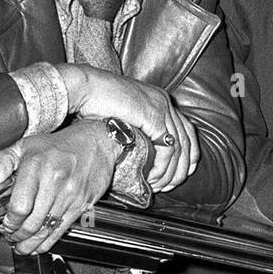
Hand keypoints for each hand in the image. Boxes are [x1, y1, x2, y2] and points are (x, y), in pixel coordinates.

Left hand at [0, 124, 117, 254]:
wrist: (97, 143)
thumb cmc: (60, 145)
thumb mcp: (26, 144)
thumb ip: (3, 159)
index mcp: (37, 167)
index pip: (20, 206)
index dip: (9, 221)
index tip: (4, 224)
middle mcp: (55, 182)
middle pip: (32, 222)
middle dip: (17, 235)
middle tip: (11, 237)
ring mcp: (72, 195)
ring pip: (47, 228)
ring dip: (31, 242)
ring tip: (22, 247)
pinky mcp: (84, 203)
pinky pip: (63, 228)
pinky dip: (49, 241)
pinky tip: (40, 246)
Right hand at [65, 66, 198, 177]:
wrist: (84, 87)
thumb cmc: (94, 102)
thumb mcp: (123, 115)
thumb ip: (136, 129)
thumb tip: (138, 151)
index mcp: (159, 100)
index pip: (186, 130)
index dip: (187, 154)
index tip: (182, 172)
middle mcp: (165, 103)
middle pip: (187, 140)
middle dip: (182, 167)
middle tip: (172, 184)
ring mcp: (162, 108)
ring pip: (179, 147)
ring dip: (171, 171)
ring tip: (160, 185)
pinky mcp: (154, 117)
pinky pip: (167, 148)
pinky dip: (162, 166)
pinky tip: (152, 177)